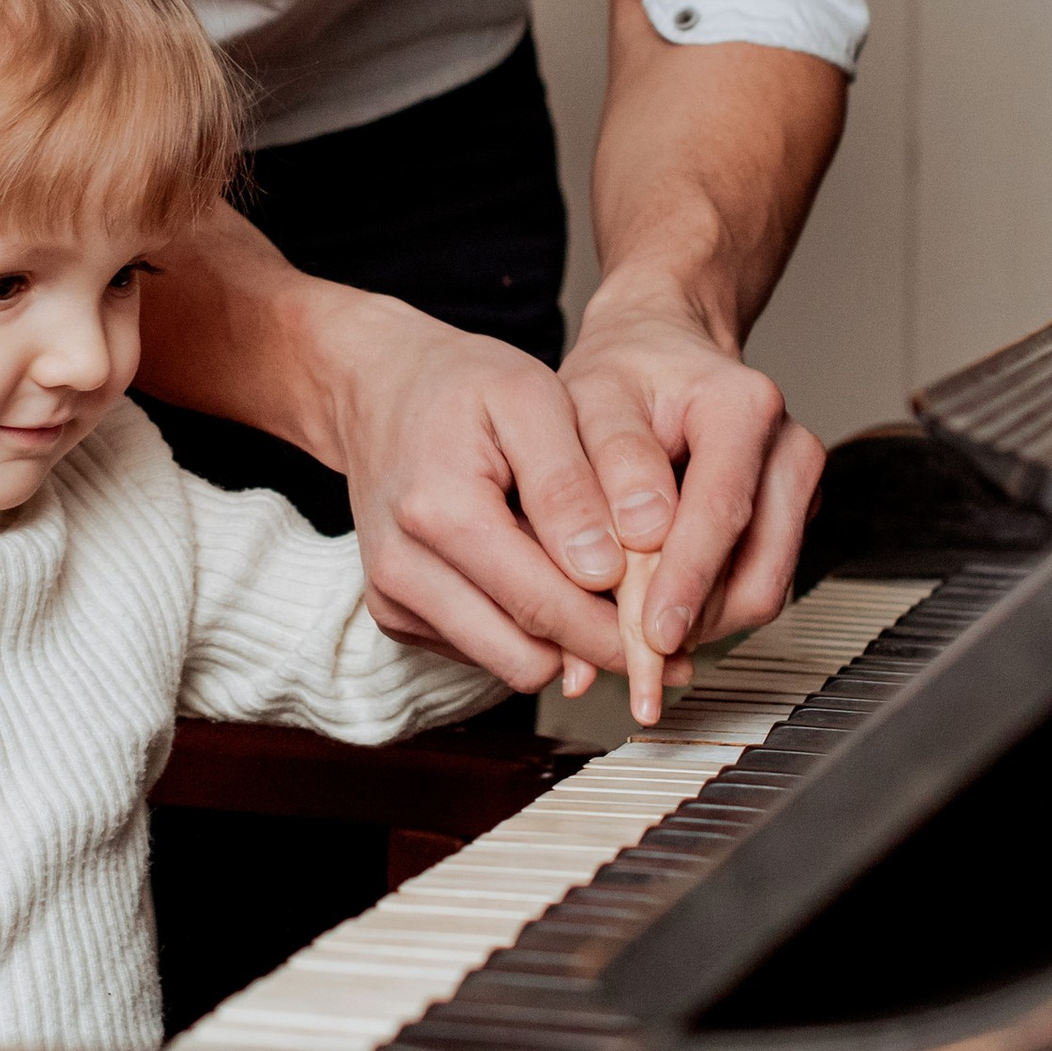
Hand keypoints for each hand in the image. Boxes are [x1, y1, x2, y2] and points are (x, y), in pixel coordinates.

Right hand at [322, 298, 634, 688]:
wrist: (377, 391)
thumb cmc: (460, 385)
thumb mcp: (531, 399)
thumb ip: (569, 485)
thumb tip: (604, 572)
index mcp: (440, 513)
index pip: (546, 607)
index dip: (619, 633)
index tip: (674, 638)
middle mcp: (403, 569)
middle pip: (527, 658)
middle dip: (597, 650)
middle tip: (651, 626)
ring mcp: (393, 599)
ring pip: (508, 665)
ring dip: (563, 644)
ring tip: (605, 595)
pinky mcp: (396, 615)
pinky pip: (482, 652)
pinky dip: (523, 629)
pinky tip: (546, 580)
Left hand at [559, 292, 824, 661]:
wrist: (662, 353)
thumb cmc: (625, 374)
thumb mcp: (591, 398)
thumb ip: (611, 462)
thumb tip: (640, 538)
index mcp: (744, 407)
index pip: (723, 513)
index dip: (686, 583)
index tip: (653, 637)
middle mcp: (788, 449)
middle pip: (757, 569)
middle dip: (693, 620)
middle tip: (633, 657)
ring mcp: (798, 489)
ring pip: (762, 590)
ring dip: (699, 623)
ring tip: (633, 631)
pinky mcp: (790, 522)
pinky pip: (754, 585)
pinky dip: (706, 609)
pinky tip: (656, 606)